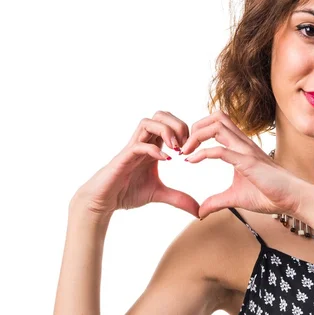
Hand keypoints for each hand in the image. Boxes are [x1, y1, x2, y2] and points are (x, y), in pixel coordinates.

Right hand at [72, 111, 199, 219]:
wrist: (103, 202)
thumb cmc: (127, 193)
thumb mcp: (159, 194)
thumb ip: (179, 198)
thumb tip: (198, 211)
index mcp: (153, 146)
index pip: (170, 123)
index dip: (185, 130)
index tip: (193, 148)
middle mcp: (143, 142)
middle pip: (160, 115)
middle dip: (178, 125)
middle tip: (186, 145)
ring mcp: (132, 148)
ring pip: (148, 122)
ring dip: (166, 131)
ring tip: (176, 149)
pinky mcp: (123, 158)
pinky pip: (138, 145)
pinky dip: (154, 149)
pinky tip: (166, 160)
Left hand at [180, 110, 312, 219]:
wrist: (293, 198)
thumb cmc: (270, 194)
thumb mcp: (236, 197)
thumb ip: (217, 201)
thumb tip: (200, 212)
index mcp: (241, 147)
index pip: (218, 124)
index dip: (199, 131)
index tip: (187, 150)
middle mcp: (243, 143)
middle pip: (216, 117)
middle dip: (195, 127)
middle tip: (184, 146)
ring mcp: (246, 150)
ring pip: (217, 126)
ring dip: (196, 135)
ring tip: (186, 151)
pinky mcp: (248, 162)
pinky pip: (221, 150)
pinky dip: (203, 153)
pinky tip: (192, 161)